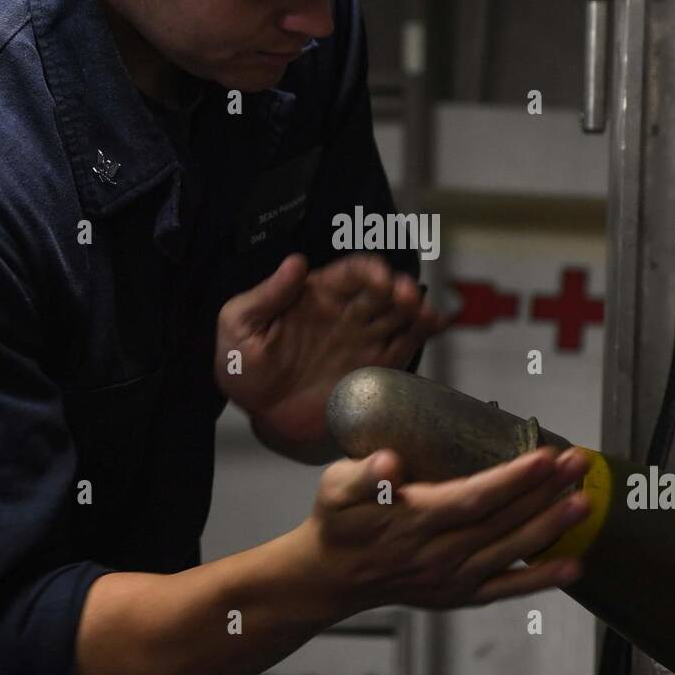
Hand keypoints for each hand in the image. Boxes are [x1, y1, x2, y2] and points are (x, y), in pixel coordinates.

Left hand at [214, 253, 445, 444]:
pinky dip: (423, 332)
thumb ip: (267, 294)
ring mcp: (364, 340)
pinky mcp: (375, 368)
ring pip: (399, 315)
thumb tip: (294, 262)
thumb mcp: (239, 324)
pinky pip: (405, 345)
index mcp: (317, 294)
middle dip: (398, 289)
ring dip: (416, 309)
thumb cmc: (242, 364)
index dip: (368, 271)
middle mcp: (347, 312)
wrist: (258, 413)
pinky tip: (435, 323)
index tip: (378, 278)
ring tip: (425, 313)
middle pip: (382, 291)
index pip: (351, 273)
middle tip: (405, 296)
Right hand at [298, 443, 591, 612]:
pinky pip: (507, 588)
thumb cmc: (338, 520)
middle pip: (502, 520)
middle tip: (580, 463)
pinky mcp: (460, 594)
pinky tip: (574, 566)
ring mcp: (452, 578)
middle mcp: (438, 552)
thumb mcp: (335, 487)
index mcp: (414, 520)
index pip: (473, 497)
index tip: (544, 457)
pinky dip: (541, 580)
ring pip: (510, 550)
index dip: (512, 480)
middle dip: (545, 492)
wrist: (331, 576)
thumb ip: (363, 475)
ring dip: (551, 527)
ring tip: (585, 501)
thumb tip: (388, 462)